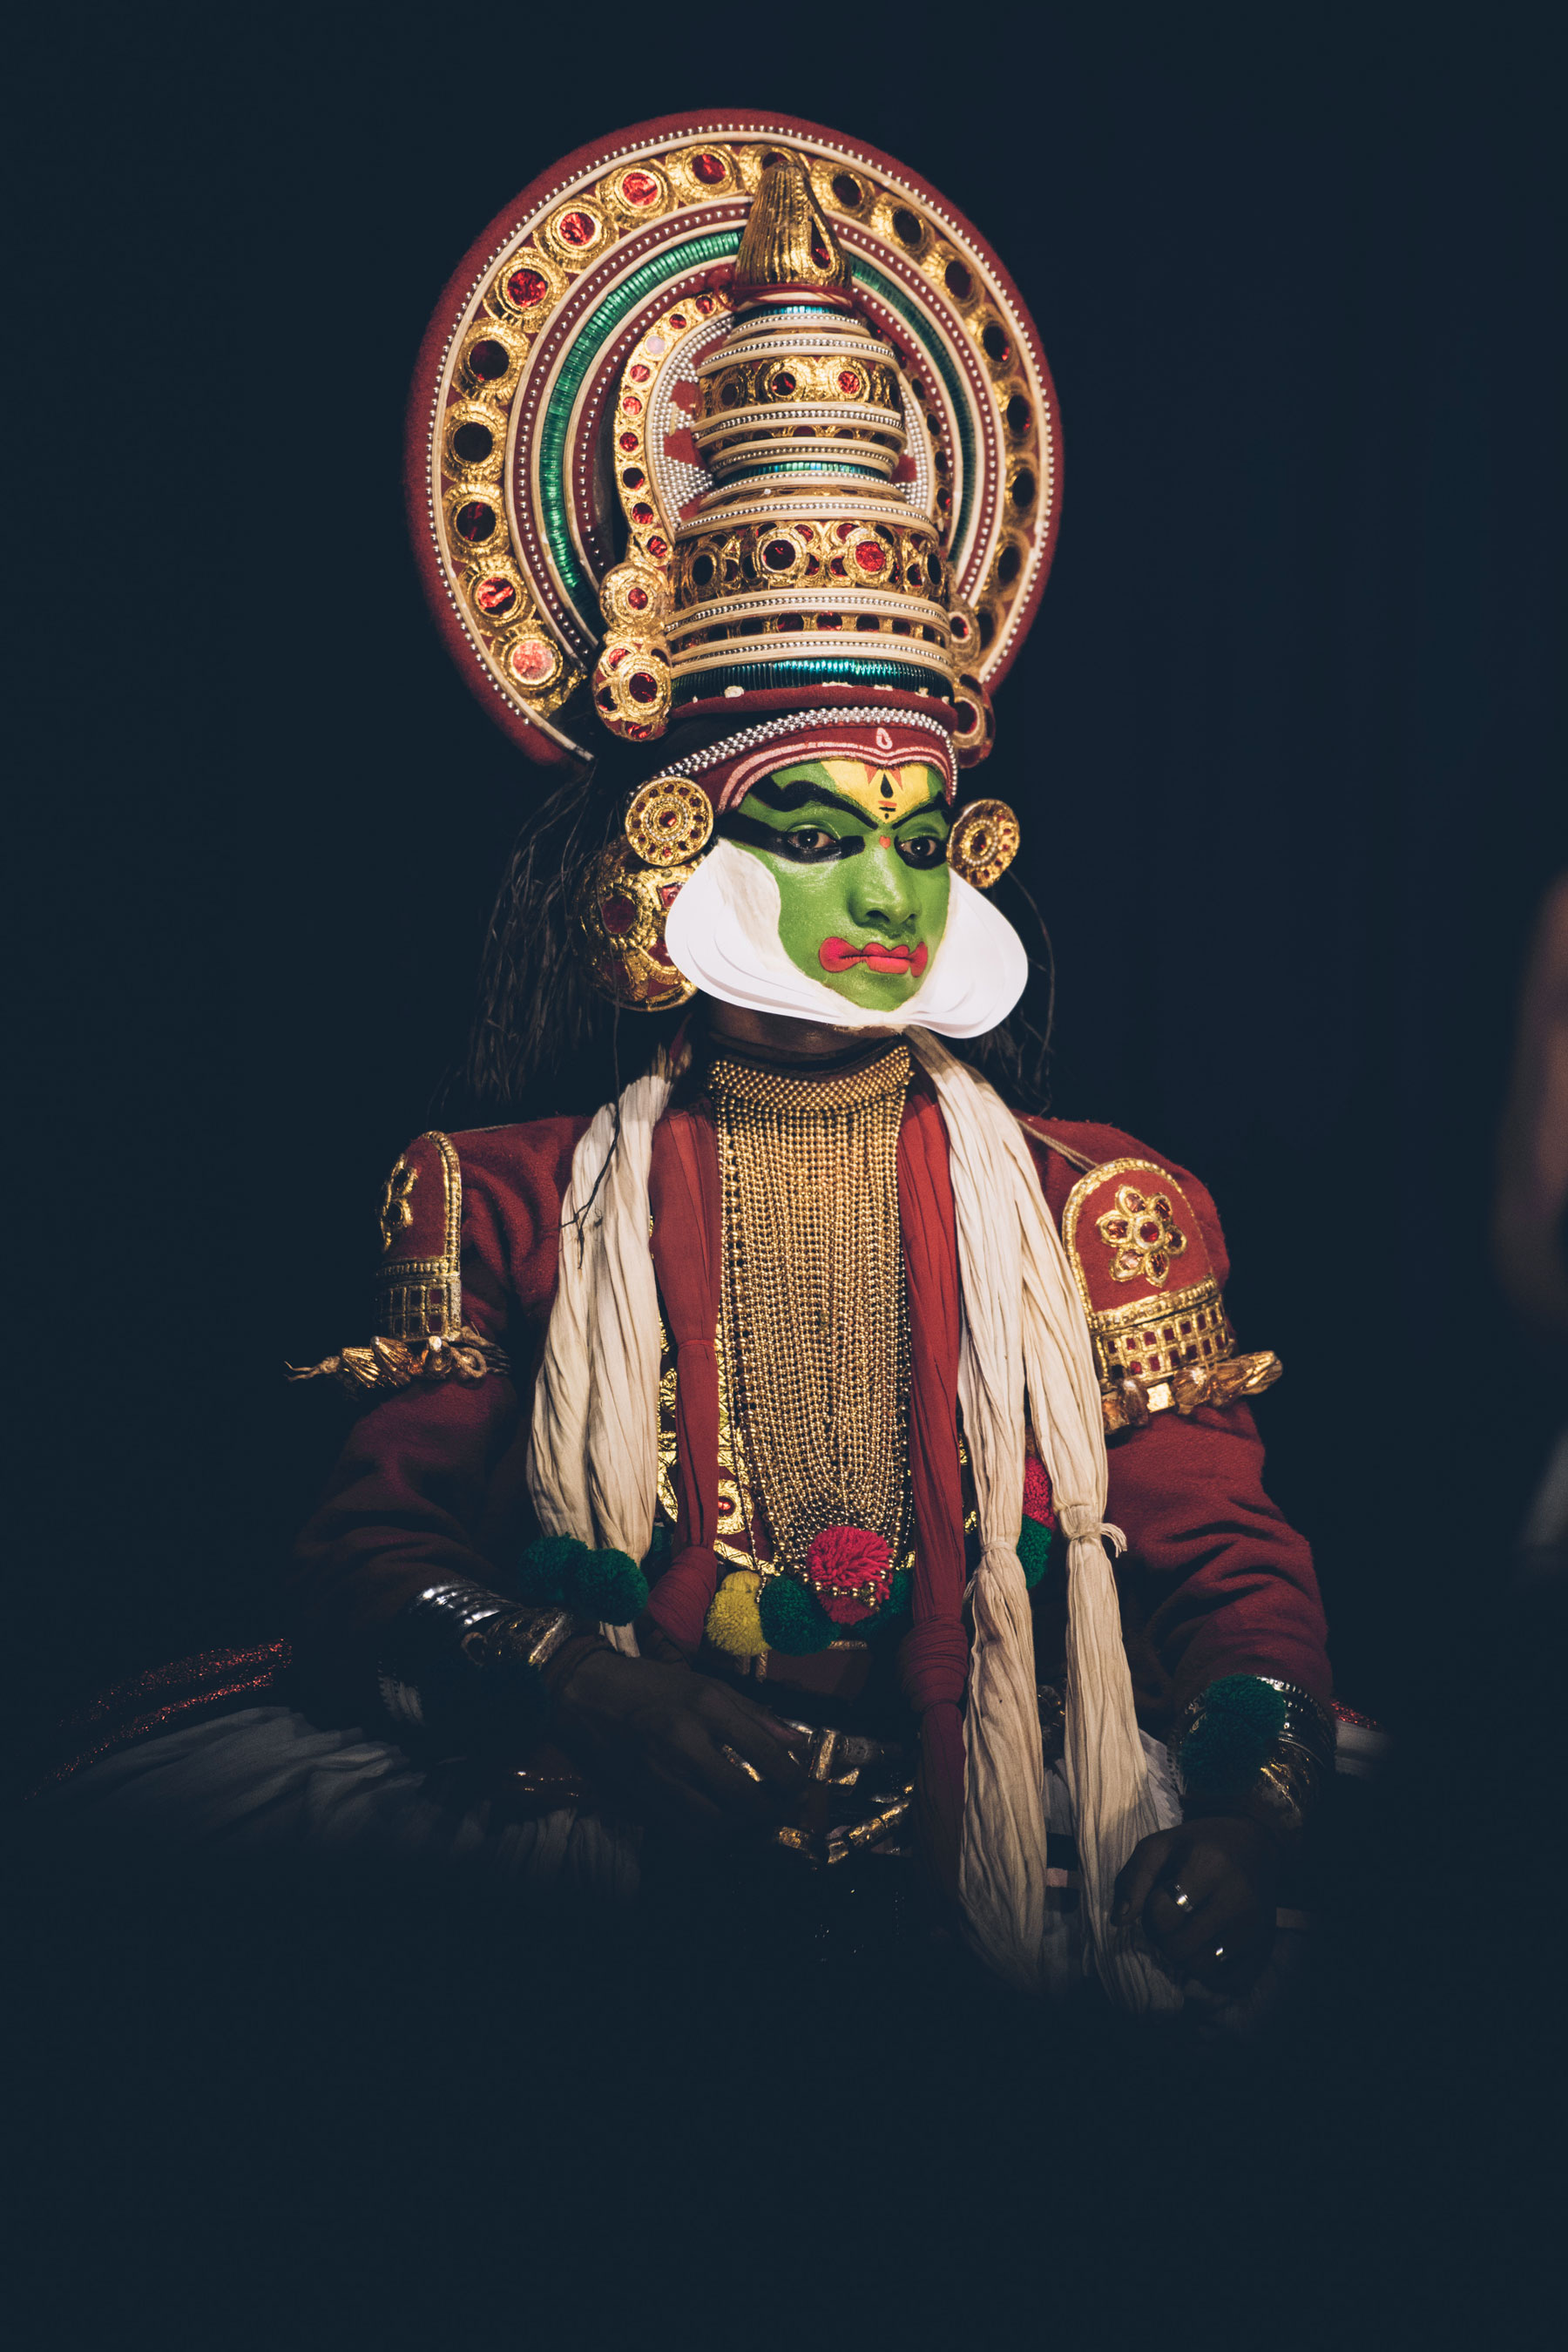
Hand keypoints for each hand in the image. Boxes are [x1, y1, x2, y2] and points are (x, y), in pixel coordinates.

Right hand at [553, 1649, 806, 1841]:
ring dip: (741, 1825)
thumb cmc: (651, 1685)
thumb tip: (796, 1741)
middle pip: (744, 1797)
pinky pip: (687, 1830)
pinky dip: (712, 1831)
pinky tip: (720, 1818)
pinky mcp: (644, 1796)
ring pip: (717, 1822)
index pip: (765, 1752)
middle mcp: (685, 1742)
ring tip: (751, 1812)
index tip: (799, 1784)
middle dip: (771, 1809)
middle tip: (779, 1805)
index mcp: (706, 1706)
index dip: (792, 1778)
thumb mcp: (706, 1684)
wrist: (587, 1695)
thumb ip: (754, 1714)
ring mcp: (662, 1774)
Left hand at [1111, 1814, 1280, 1992]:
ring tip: (1189, 1933)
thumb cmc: (1199, 1844)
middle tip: (1172, 1920)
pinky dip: (1213, 1976)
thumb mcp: (1160, 1846)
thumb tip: (1119, 1921)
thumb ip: (1133, 1878)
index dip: (1149, 1912)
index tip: (1160, 1898)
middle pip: (1178, 1948)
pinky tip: (1209, 1949)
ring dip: (1185, 1957)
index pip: (1161, 1915)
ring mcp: (1255, 1926)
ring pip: (1201, 1970)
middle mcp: (1237, 1898)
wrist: (1253, 1844)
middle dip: (1164, 1938)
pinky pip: (1231, 1984)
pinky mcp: (1265, 1947)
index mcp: (1209, 1865)